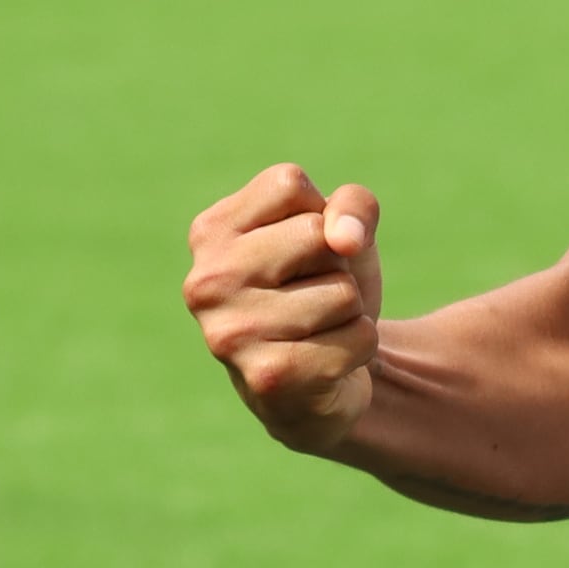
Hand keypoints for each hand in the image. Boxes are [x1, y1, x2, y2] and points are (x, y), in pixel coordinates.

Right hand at [185, 162, 385, 447]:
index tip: (303, 252)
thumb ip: (353, 206)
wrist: (320, 383)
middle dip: (337, 266)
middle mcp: (207, 282)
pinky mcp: (269, 378)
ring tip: (319, 330)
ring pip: (343, 291)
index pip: (288, 184)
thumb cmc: (322, 291)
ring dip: (351, 312)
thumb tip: (345, 237)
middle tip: (312, 296)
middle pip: (317, 235)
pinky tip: (328, 362)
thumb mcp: (342, 233)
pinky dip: (361, 347)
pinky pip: (358, 338)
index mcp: (211, 233)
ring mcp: (231, 334)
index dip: (319, 215)